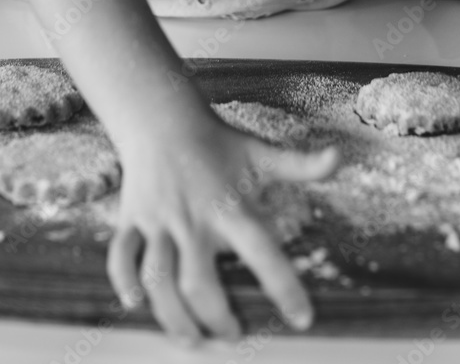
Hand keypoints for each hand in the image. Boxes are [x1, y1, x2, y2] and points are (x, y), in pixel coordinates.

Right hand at [106, 113, 338, 342]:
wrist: (163, 118)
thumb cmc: (218, 142)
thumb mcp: (261, 153)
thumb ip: (301, 164)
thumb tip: (339, 157)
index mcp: (229, 206)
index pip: (262, 250)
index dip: (283, 286)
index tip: (302, 319)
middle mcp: (192, 218)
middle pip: (199, 282)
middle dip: (216, 319)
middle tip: (234, 336)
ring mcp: (158, 220)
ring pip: (158, 278)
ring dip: (173, 317)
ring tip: (193, 341)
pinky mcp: (130, 220)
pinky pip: (121, 257)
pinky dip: (124, 282)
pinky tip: (136, 304)